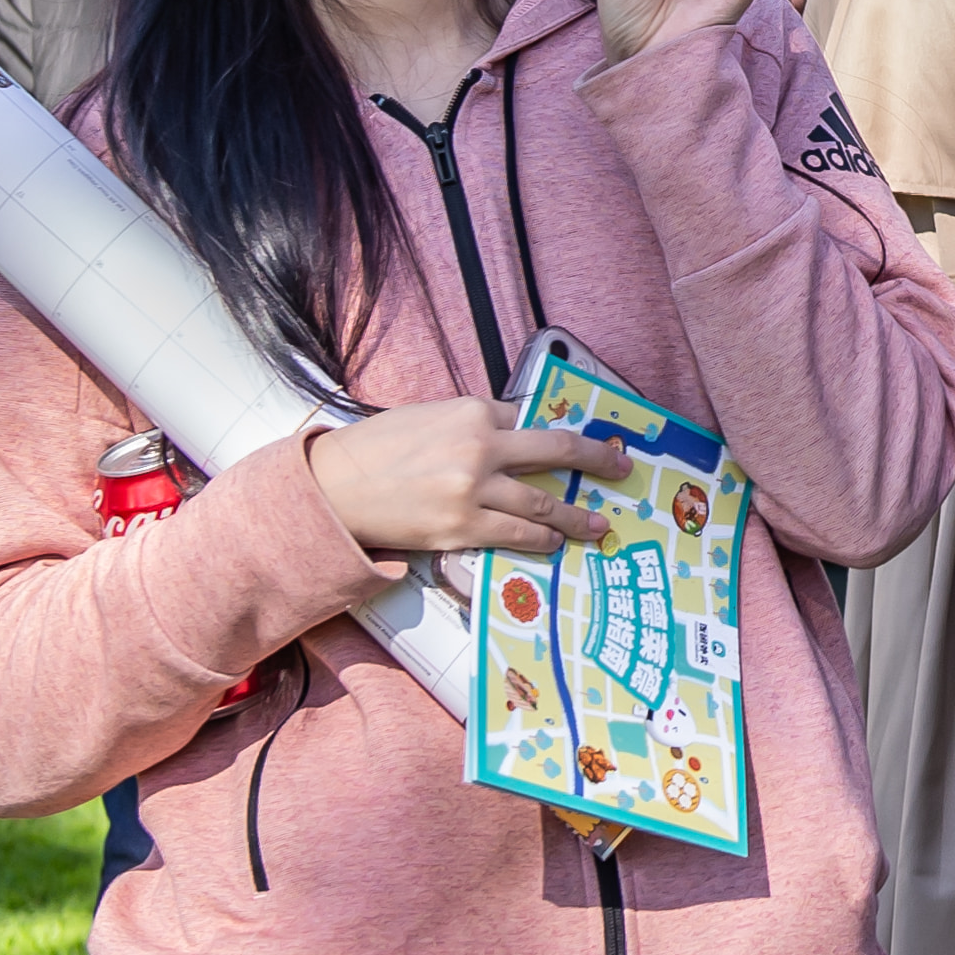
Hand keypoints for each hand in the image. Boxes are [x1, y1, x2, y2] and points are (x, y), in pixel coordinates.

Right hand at [305, 399, 633, 556]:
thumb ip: (470, 423)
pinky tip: (554, 543)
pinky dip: (540, 539)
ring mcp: (473, 489)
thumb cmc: (375, 450)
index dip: (549, 431)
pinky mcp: (461, 527)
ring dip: (575, 516)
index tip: (581, 440)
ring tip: (598, 525)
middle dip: (595, 458)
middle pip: (555, 449)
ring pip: (542, 502)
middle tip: (621, 465)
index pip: (525, 417)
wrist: (332, 489)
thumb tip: (507, 432)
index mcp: (471, 411)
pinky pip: (515, 534)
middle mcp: (480, 446)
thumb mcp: (426, 417)